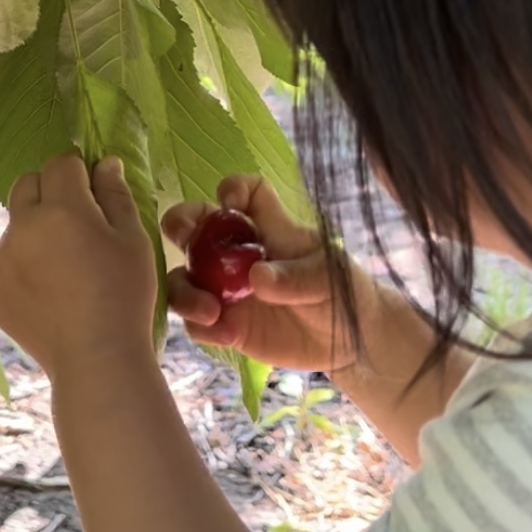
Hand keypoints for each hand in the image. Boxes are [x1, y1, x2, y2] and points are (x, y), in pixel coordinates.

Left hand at [0, 153, 155, 378]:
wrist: (94, 359)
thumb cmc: (124, 296)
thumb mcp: (132, 240)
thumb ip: (115, 194)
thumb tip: (102, 162)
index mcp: (60, 209)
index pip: (61, 163)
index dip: (80, 173)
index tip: (94, 193)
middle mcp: (21, 227)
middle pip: (28, 185)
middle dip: (50, 192)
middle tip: (77, 225)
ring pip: (14, 223)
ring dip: (34, 229)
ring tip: (63, 266)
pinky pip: (3, 258)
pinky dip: (21, 262)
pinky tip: (47, 289)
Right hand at [163, 176, 361, 373]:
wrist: (351, 342)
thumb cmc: (343, 292)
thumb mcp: (329, 277)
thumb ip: (296, 276)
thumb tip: (257, 278)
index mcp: (269, 228)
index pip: (247, 193)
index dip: (234, 189)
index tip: (230, 201)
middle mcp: (238, 254)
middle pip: (196, 228)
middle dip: (180, 223)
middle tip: (181, 235)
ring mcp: (228, 290)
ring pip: (185, 278)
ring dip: (184, 290)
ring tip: (208, 310)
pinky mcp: (227, 324)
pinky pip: (198, 323)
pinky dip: (202, 327)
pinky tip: (226, 334)